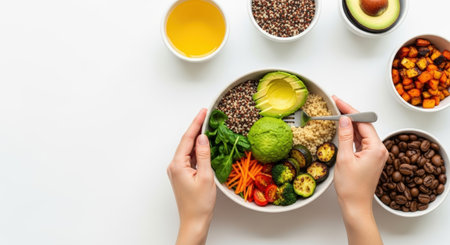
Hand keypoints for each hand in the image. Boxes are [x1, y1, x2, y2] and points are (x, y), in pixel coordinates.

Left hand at [167, 108, 215, 244]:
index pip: (187, 138)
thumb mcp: (206, 176)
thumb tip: (203, 137)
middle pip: (186, 141)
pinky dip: (197, 149)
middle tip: (206, 115)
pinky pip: (189, 157)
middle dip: (196, 127)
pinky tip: (204, 144)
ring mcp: (177, 170)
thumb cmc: (200, 203)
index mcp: (177, 164)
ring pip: (188, 149)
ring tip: (207, 125)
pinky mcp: (182, 175)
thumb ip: (204, 155)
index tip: (203, 112)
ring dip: (197, 138)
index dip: (196, 123)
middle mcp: (174, 166)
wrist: (194, 221)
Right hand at [332, 96, 387, 244]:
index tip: (338, 101)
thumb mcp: (345, 158)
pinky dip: (352, 134)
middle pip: (364, 125)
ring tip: (337, 114)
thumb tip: (344, 119)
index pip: (363, 122)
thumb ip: (345, 136)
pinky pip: (361, 141)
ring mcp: (376, 154)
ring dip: (350, 124)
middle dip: (350, 114)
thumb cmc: (351, 187)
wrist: (355, 205)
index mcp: (376, 148)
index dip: (350, 110)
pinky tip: (343, 130)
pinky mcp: (370, 159)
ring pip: (362, 133)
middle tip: (336, 104)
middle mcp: (380, 150)